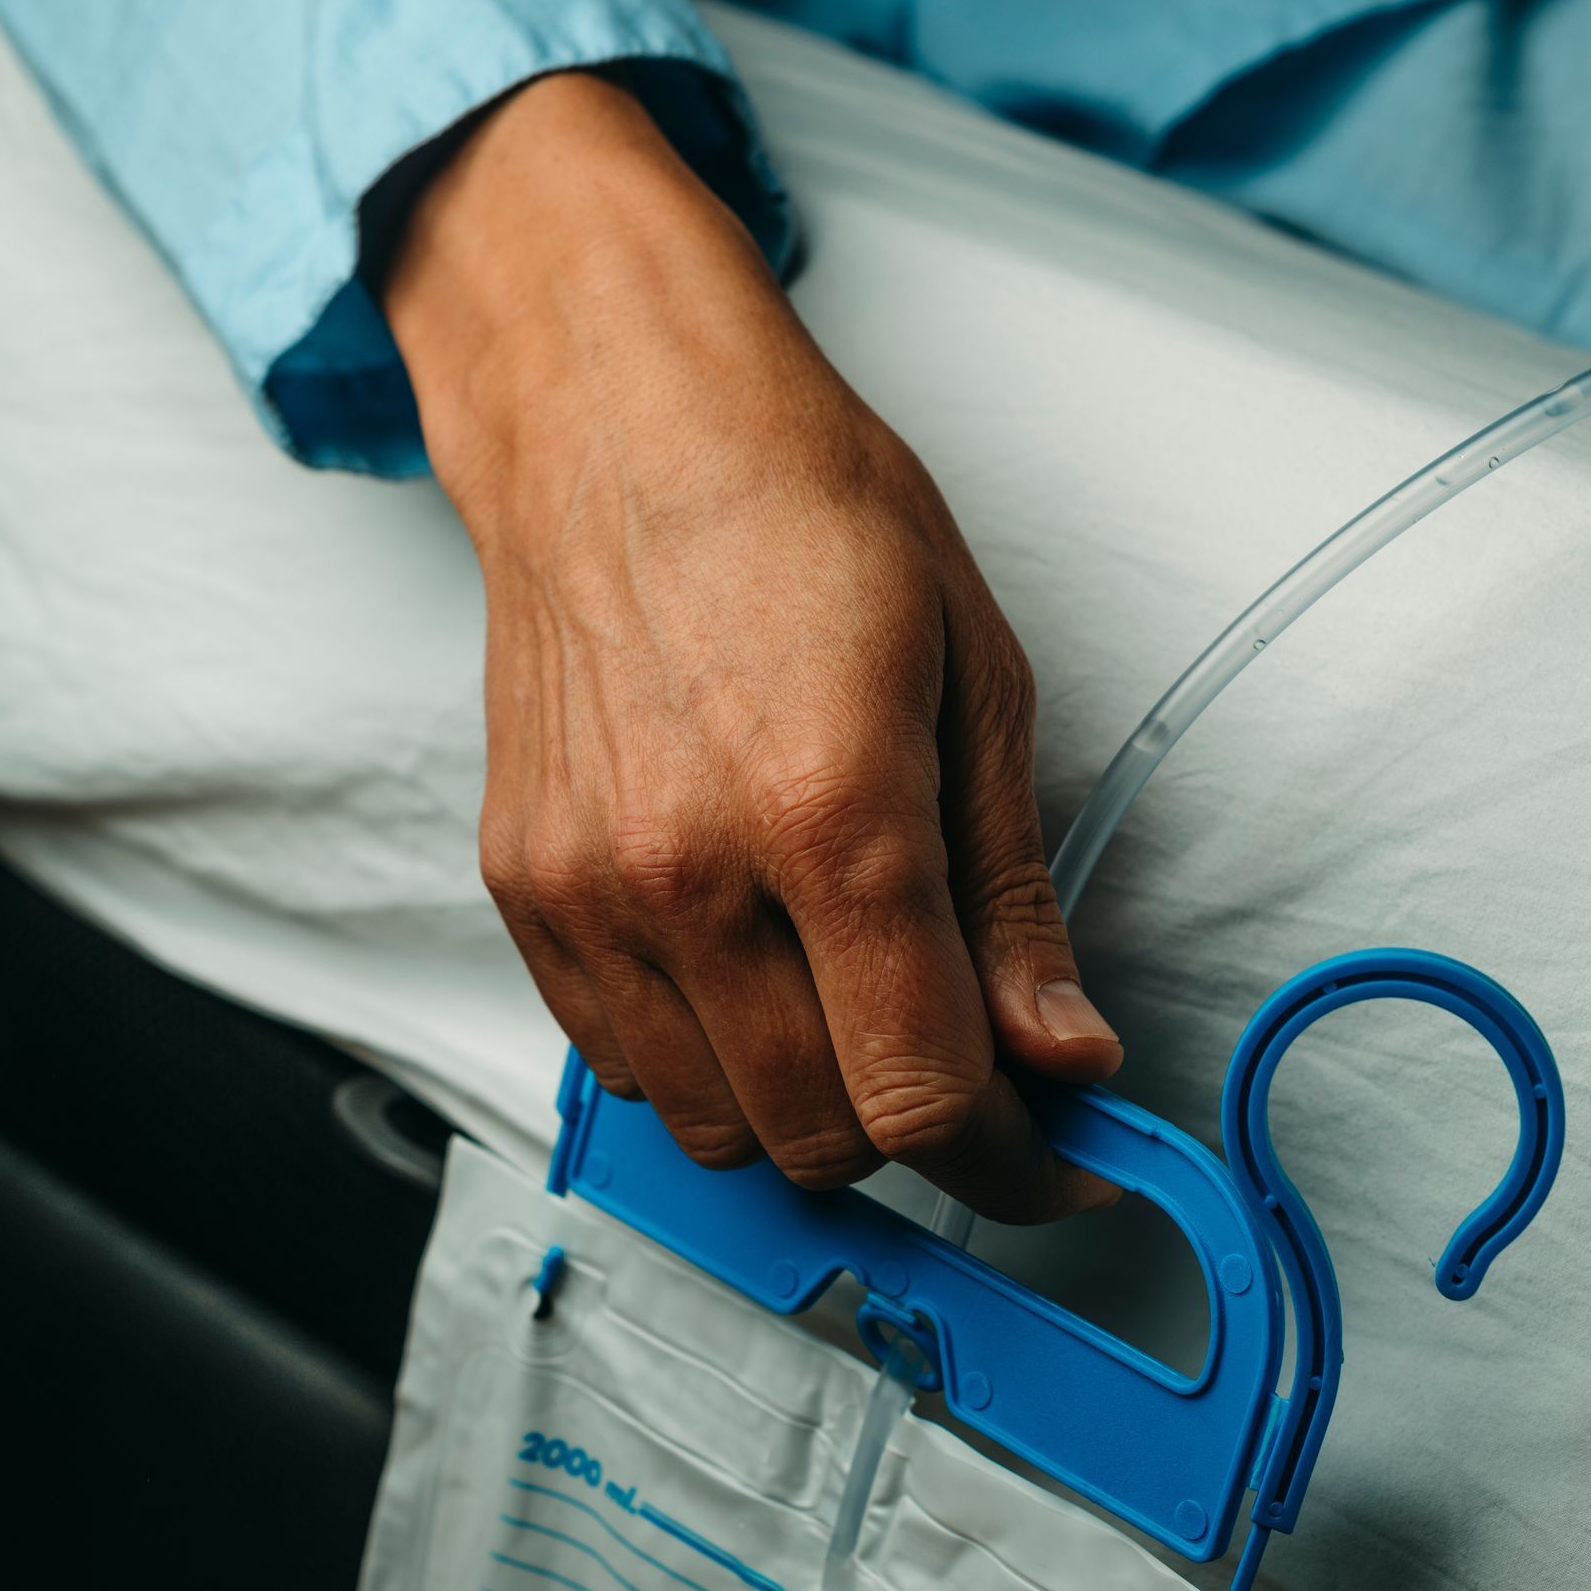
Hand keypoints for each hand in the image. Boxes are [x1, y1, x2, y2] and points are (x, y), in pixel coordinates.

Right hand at [386, 71, 1121, 1222]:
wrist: (618, 424)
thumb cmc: (804, 513)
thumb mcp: (975, 681)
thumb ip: (1012, 897)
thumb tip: (1065, 1052)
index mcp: (830, 816)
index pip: (928, 1098)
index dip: (1018, 1165)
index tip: (1063, 1159)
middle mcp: (690, 876)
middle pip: (827, 1138)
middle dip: (929, 1135)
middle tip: (980, 1064)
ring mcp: (590, 894)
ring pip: (718, 1130)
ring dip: (814, 1110)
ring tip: (863, 1008)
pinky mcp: (525, 894)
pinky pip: (624, 1068)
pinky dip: (709, 1065)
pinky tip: (760, 974)